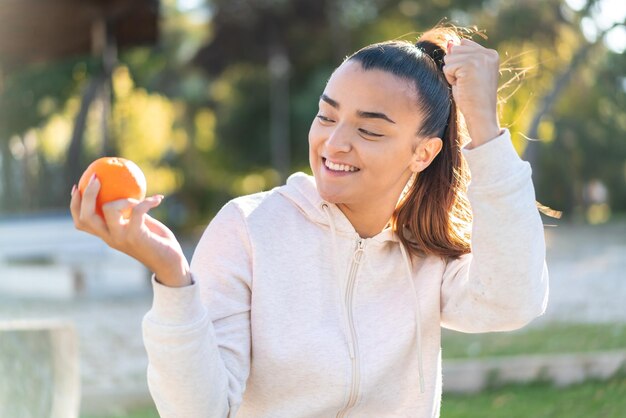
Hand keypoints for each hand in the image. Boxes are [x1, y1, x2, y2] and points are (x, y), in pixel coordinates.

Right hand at [70, 176, 191, 286]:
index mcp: (107, 235)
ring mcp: (121, 238)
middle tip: (95, 178)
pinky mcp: (136, 236)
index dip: (75, 204)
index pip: (81, 222)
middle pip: (85, 217)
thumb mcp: (141, 224)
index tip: (77, 186)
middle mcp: (110, 238)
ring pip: (108, 210)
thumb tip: (127, 187)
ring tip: (136, 197)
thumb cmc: (158, 242)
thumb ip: (131, 211)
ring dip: (123, 198)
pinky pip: (137, 210)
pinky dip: (147, 202)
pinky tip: (158, 199)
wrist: (171, 264)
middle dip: (87, 195)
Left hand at [443, 38, 500, 147]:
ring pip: (450, 57)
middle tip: (467, 83)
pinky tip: (462, 87)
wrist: (481, 114)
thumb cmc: (473, 98)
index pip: (463, 45)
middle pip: (455, 49)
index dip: (459, 63)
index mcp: (491, 54)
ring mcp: (480, 57)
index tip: (471, 79)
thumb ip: (460, 57)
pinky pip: (447, 67)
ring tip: (465, 85)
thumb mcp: (467, 73)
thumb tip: (450, 42)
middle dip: (455, 67)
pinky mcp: (470, 64)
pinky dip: (450, 78)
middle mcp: (488, 53)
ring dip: (452, 73)